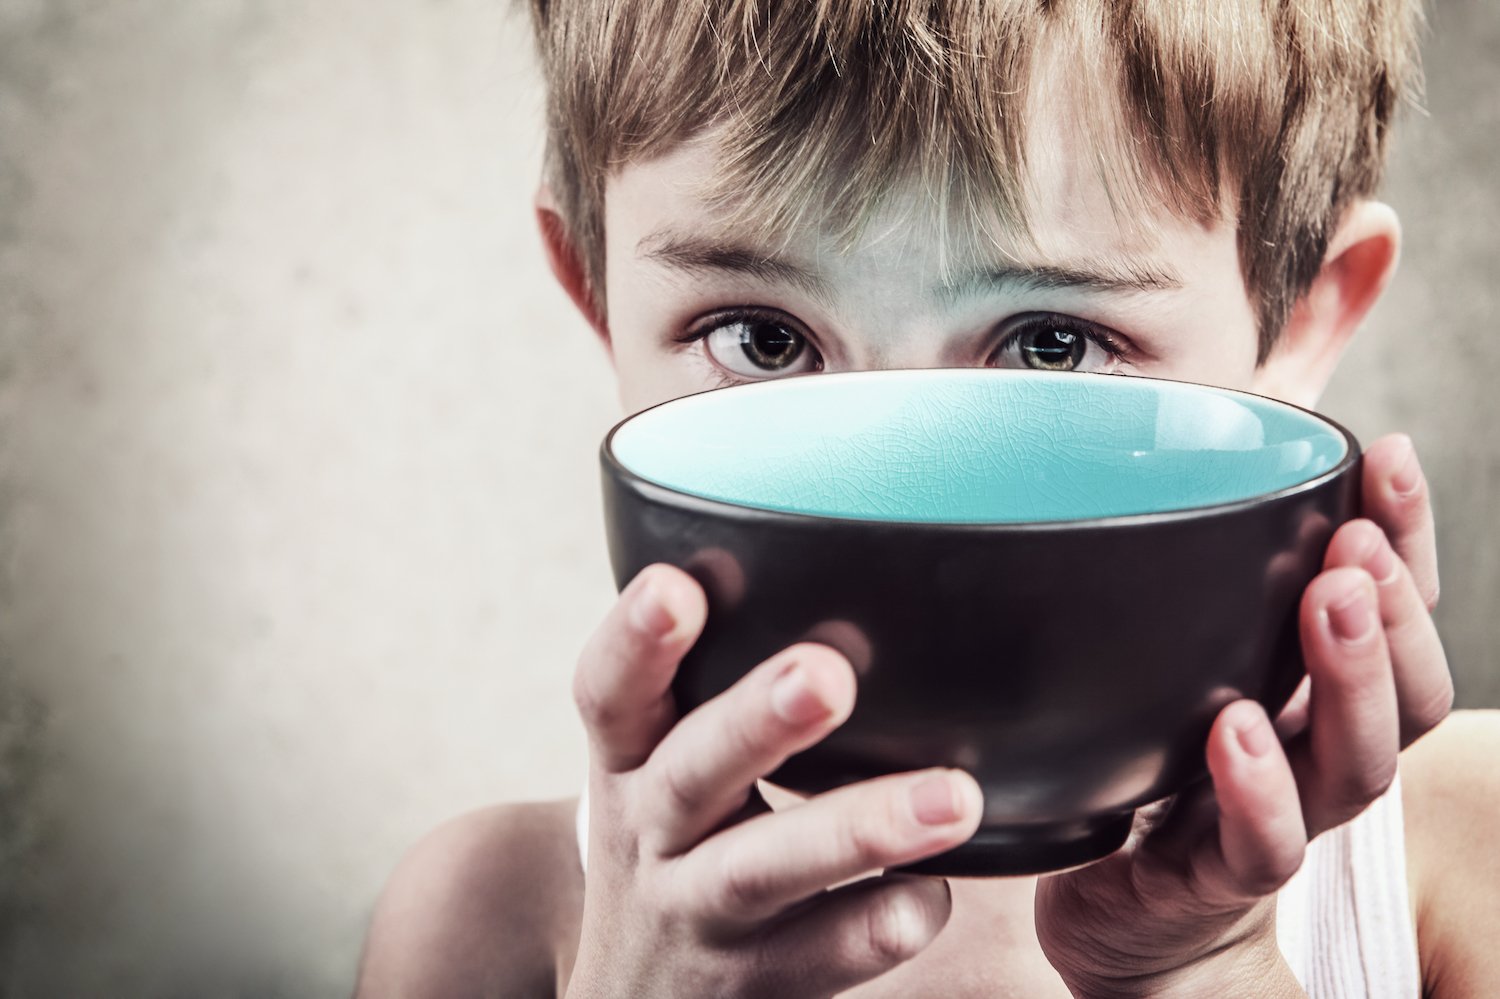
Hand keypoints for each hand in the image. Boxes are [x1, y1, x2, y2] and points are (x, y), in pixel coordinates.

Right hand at [566, 566, 983, 998]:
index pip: (609, 693)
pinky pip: (817, 958)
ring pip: (760, 872)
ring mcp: (696, 914)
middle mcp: (650, 833)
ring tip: (951, 797)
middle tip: (824, 674)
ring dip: (854, 829)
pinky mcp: (751, 982)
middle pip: (692, 772)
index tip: (675, 586)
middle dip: (754, 720)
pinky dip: (875, 925)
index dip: (634, 640)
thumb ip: (715, 686)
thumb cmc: (674, 845)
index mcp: (630, 761)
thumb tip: (838, 555)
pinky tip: (933, 897)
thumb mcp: (659, 766)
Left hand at [1034, 433, 1452, 996]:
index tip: (1385, 455)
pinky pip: (1262, 842)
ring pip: (1355, 762)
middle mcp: (1319, 751)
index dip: (1407, 537)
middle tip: (1357, 542)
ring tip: (1328, 599)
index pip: (1395, 610)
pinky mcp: (1220, 875)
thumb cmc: (1161, 769)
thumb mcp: (1183, 658)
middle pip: (1407, 688)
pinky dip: (1257, 788)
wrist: (1129, 912)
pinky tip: (1237, 730)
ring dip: (1350, 676)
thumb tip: (1188, 438)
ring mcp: (1284, 815)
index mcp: (1320, 690)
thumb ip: (1198, 572)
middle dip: (1392, 609)